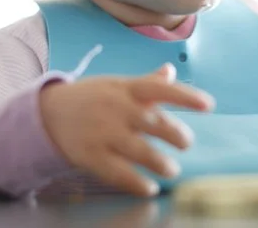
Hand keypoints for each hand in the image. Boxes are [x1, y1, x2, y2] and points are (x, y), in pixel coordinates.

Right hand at [39, 63, 213, 196]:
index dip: (186, 96)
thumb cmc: (92, 98)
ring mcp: (102, 133)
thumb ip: (146, 82)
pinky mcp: (91, 156)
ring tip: (171, 169)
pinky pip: (118, 173)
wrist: (48, 113)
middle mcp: (116, 108)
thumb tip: (171, 71)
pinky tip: (150, 187)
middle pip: (152, 121)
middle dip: (175, 133)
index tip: (209, 105)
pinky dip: (136, 183)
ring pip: (138, 150)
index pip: (160, 89)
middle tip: (186, 142)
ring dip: (160, 162)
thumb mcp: (116, 85)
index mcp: (125, 88)